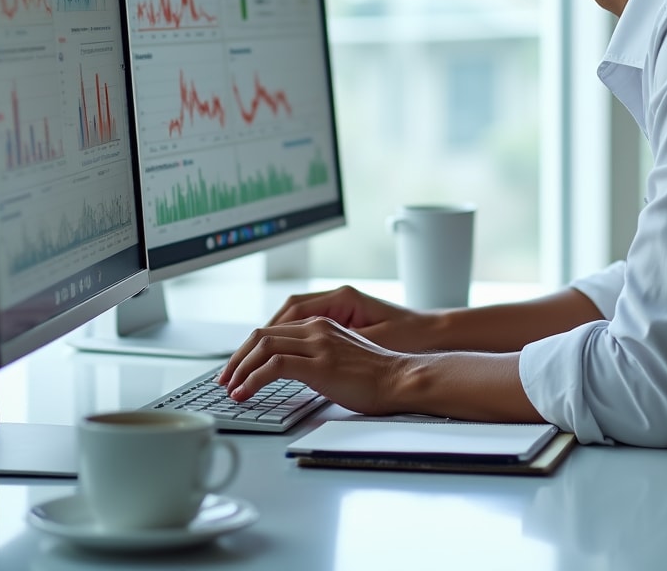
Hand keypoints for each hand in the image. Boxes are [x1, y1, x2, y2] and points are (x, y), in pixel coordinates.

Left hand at [219, 316, 414, 414]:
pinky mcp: (319, 364)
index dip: (249, 350)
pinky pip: (274, 366)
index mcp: (321, 325)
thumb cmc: (376, 376)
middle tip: (224, 379)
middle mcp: (317, 328)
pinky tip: (245, 393)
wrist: (400, 379)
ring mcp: (318, 344)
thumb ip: (318, 356)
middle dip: (237, 358)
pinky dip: (252, 379)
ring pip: (263, 346)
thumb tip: (293, 372)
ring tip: (230, 388)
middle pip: (262, 335)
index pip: (274, 330)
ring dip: (240, 368)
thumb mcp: (341, 357)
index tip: (237, 369)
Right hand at [263, 284, 432, 350]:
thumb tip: (301, 352)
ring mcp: (338, 312)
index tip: (249, 355)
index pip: (291, 311)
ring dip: (268, 343)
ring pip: (291, 323)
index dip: (266, 335)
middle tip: (237, 367)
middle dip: (258, 341)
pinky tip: (273, 362)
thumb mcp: (371, 341)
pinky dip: (285, 345)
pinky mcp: (341, 324)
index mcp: (343, 299)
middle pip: (285, 315)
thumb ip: (334, 345)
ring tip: (247, 367)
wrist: (430, 338)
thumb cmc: (407, 337)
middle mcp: (337, 300)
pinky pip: (303, 331)